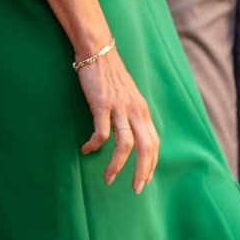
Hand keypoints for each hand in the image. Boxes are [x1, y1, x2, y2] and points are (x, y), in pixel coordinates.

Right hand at [77, 46, 159, 192]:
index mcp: (142, 110)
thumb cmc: (109, 73)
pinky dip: (95, 145)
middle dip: (143, 171)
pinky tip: (86, 149)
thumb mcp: (127, 95)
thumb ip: (130, 113)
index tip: (145, 180)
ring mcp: (119, 108)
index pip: (154, 143)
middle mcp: (135, 110)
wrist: (97, 50)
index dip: (151, 163)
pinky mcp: (101, 104)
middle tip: (136, 189)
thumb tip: (129, 134)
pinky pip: (101, 132)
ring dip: (118, 165)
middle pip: (146, 147)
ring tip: (109, 179)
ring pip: (125, 144)